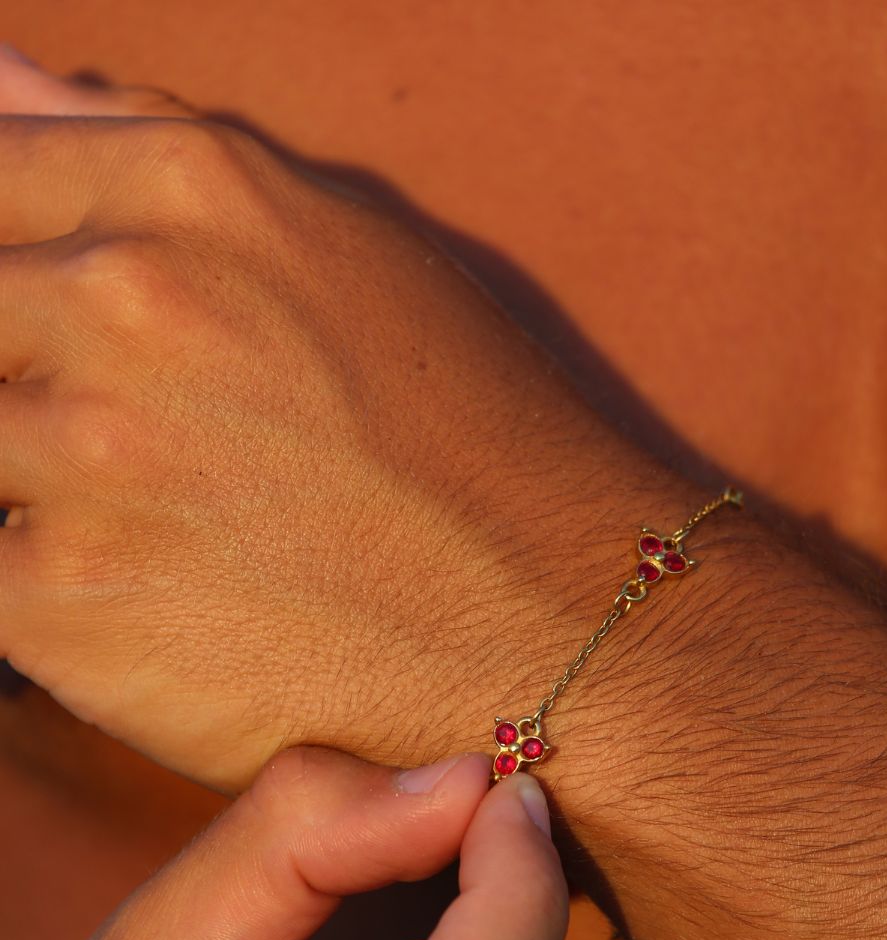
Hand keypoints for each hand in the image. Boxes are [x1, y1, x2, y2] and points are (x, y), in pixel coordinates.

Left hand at [0, 58, 686, 788]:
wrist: (554, 629)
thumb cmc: (470, 440)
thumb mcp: (341, 247)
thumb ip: (148, 151)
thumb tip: (4, 85)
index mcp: (190, 196)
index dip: (7, 259)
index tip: (45, 334)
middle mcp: (123, 307)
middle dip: (20, 382)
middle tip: (139, 451)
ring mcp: (83, 460)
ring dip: (28, 484)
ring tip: (155, 527)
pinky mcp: (64, 607)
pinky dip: (36, 587)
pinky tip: (138, 600)